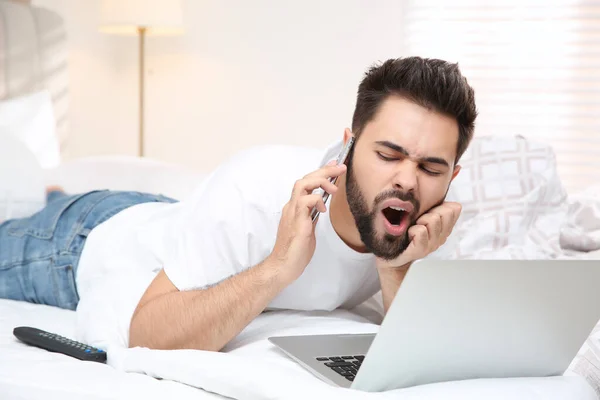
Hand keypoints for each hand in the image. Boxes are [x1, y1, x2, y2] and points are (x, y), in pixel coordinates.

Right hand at [268, 160, 346, 281]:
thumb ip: (312, 216)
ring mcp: (292, 213)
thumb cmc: (295, 251)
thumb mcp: (308, 229)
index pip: (306, 184)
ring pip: (302, 185)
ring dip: (320, 181)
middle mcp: (291, 207)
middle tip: (340, 167)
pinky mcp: (296, 222)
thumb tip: (321, 206)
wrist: (283, 267)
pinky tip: (323, 208)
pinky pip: (305, 202)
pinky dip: (316, 200)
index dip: (320, 172)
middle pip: (304, 179)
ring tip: (333, 187)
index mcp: (294, 208)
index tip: (334, 165)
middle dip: (323, 171)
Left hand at [376, 202, 461, 268]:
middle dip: (430, 211)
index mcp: (443, 228)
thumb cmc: (402, 230)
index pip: (454, 209)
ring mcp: (431, 245)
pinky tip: (408, 234)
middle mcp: (440, 237)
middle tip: (418, 220)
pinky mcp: (420, 251)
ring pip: (434, 220)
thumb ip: (435, 207)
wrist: (389, 251)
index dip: (439, 205)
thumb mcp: (420, 214)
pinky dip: (413, 230)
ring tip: (412, 226)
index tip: (427, 211)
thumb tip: (454, 202)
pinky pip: (421, 232)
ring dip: (420, 220)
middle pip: (445, 213)